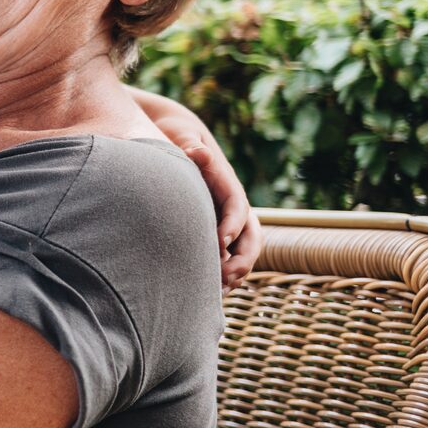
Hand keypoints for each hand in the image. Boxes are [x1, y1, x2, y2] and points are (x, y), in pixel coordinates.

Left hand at [135, 89, 262, 288]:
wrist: (178, 139)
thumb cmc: (177, 137)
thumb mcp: (181, 134)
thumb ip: (189, 144)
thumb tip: (199, 153)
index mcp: (227, 185)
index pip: (238, 207)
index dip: (232, 226)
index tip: (219, 243)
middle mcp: (233, 206)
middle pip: (250, 236)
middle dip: (242, 258)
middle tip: (225, 278)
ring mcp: (227, 221)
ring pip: (242, 252)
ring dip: (235, 272)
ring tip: (218, 293)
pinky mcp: (216, 232)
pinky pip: (228, 258)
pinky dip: (223, 275)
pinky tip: (208, 293)